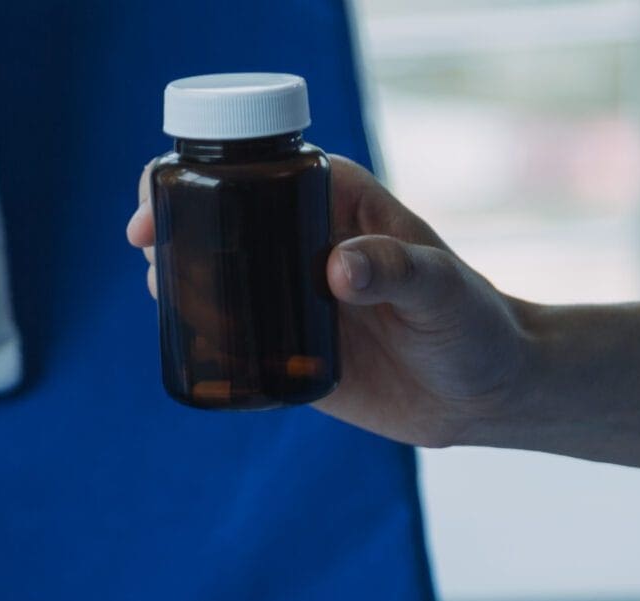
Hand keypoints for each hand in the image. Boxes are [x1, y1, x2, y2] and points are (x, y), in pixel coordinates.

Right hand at [129, 157, 531, 447]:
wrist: (488, 393)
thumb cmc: (475, 324)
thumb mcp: (442, 289)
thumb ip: (395, 269)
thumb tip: (338, 268)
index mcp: (335, 200)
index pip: (255, 168)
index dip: (199, 175)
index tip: (165, 201)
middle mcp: (306, 241)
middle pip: (221, 219)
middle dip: (172, 229)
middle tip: (150, 259)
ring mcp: (294, 295)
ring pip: (219, 277)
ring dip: (179, 283)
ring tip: (161, 297)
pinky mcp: (292, 350)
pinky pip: (237, 340)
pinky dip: (207, 339)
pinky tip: (188, 344)